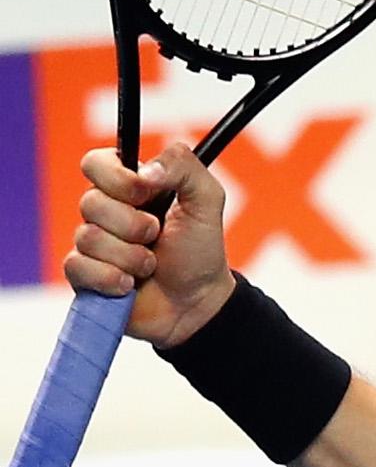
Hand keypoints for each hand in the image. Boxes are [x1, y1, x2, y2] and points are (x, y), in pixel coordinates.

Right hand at [67, 143, 235, 346]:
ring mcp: (92, 243)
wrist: (196, 303)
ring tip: (150, 264)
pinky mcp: (83, 274)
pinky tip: (130, 284)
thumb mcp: (207, 201)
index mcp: (130, 187)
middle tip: (157, 236)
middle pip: (90, 202)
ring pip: (88, 237)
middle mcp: (106, 211)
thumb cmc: (199, 251)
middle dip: (134, 225)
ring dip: (131, 256)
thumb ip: (184, 168)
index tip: (145, 193)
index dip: (117, 178)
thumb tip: (145, 171)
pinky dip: (112, 278)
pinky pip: (78, 267)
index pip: (96, 163)